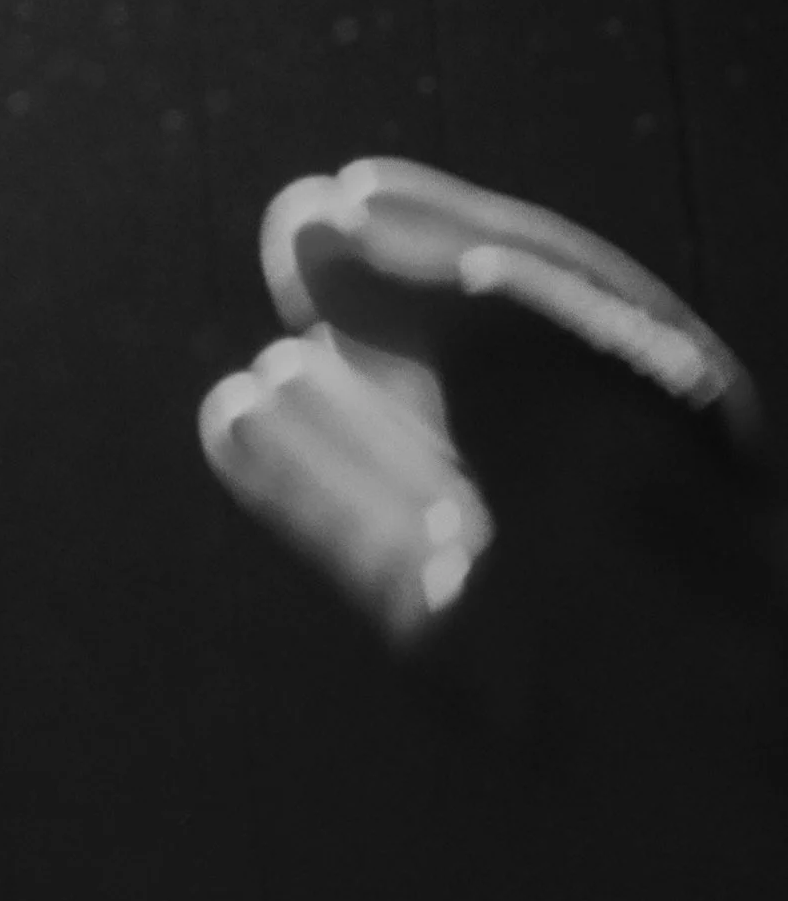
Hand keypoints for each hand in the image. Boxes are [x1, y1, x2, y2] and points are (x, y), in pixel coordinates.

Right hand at [200, 160, 787, 766]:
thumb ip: (412, 280)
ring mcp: (535, 568)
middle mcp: (603, 475)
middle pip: (480, 375)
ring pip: (421, 467)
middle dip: (384, 308)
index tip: (351, 188)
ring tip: (259, 351)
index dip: (442, 233)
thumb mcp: (516, 341)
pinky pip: (366, 543)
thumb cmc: (622, 497)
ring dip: (335, 408)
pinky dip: (299, 478)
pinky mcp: (460, 649)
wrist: (670, 713)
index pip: (541, 289)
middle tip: (285, 237)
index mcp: (660, 393)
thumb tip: (308, 222)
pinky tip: (232, 417)